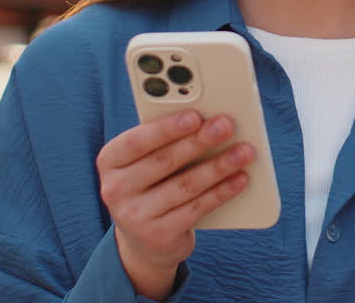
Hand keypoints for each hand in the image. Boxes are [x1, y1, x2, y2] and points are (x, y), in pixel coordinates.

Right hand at [96, 112, 253, 297]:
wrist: (144, 239)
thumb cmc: (152, 183)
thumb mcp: (147, 160)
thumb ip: (166, 139)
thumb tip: (209, 119)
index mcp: (110, 160)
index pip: (136, 141)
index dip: (167, 128)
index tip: (195, 115)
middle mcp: (115, 189)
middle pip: (164, 161)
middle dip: (199, 141)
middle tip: (227, 125)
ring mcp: (135, 216)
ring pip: (185, 185)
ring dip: (218, 166)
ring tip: (244, 151)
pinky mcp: (159, 235)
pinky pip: (197, 208)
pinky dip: (222, 191)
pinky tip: (240, 178)